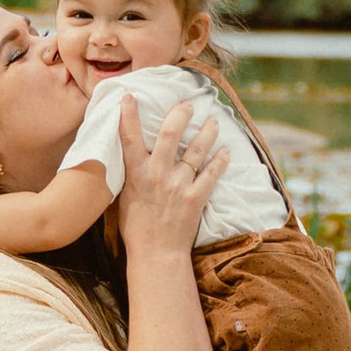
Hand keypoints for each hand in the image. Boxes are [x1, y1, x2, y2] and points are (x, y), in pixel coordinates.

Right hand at [114, 86, 224, 257]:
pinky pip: (212, 173)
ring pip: (196, 151)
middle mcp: (158, 176)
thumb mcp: (124, 198)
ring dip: (206, 132)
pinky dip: (220, 160)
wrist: (156, 254)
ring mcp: (179, 185)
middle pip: (170, 135)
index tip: (129, 96)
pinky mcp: (196, 197)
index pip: (129, 138)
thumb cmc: (136, 228)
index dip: (129, 115)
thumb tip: (131, 156)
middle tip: (187, 104)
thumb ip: (131, 175)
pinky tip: (226, 150)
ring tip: (213, 121)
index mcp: (136, 175)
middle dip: (179, 115)